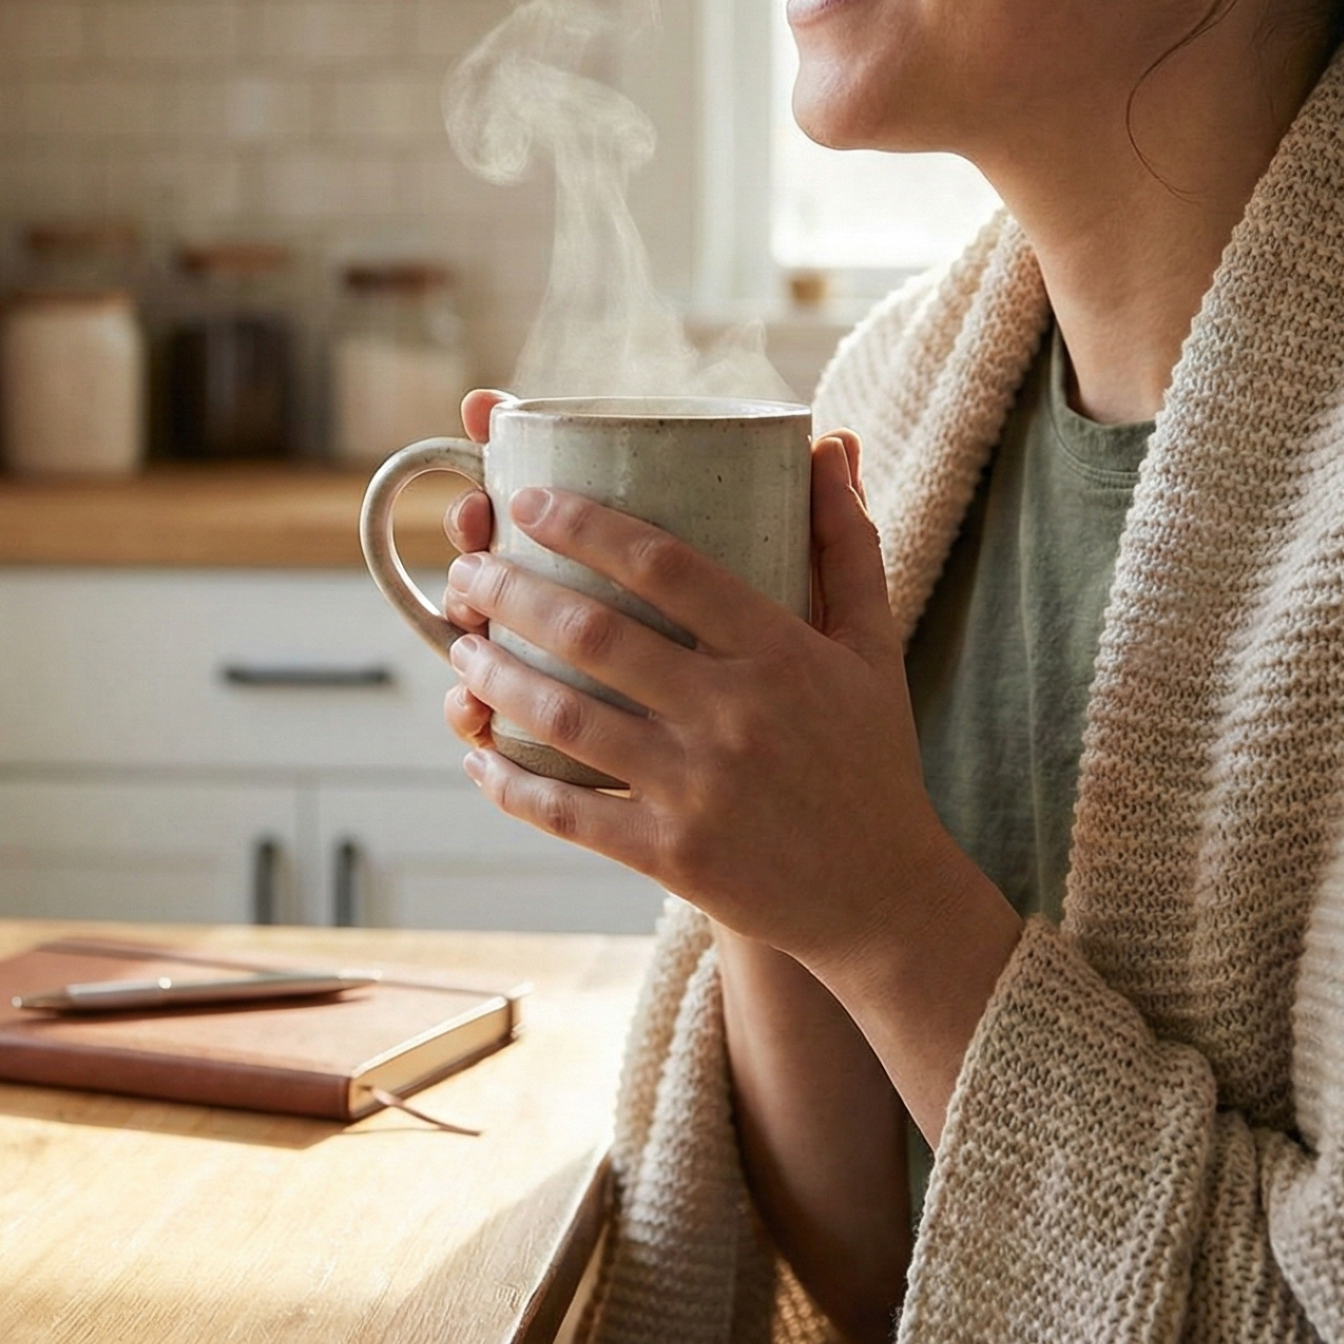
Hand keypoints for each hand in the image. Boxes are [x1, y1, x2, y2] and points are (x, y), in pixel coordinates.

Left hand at [443, 432, 995, 971]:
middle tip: (468, 571)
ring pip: (566, 718)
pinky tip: (476, 753)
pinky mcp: (670, 855)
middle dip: (512, 592)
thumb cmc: (870, 759)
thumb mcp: (872, 649)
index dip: (584, 524)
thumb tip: (829, 446)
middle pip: (595, 634)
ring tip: (461, 646)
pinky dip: (509, 782)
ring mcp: (698, 789)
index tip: (527, 502)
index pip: (666, 565)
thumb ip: (845, 547)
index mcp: (780, 651)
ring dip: (495, 676)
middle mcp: (735, 715)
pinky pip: (567, 813)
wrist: (882, 898)